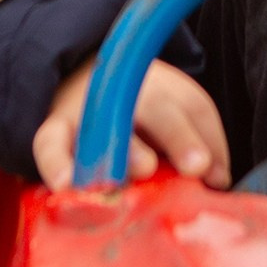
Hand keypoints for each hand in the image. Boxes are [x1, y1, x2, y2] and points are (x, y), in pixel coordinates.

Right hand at [32, 58, 228, 191]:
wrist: (85, 81)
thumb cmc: (144, 112)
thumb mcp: (179, 113)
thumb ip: (205, 142)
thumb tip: (218, 179)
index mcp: (164, 91)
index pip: (186, 108)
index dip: (194, 137)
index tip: (203, 167)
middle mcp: (127, 95)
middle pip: (154, 109)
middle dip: (169, 136)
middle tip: (174, 167)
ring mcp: (90, 111)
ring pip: (103, 127)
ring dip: (112, 154)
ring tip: (117, 180)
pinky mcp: (54, 131)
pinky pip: (48, 144)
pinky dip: (55, 163)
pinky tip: (64, 185)